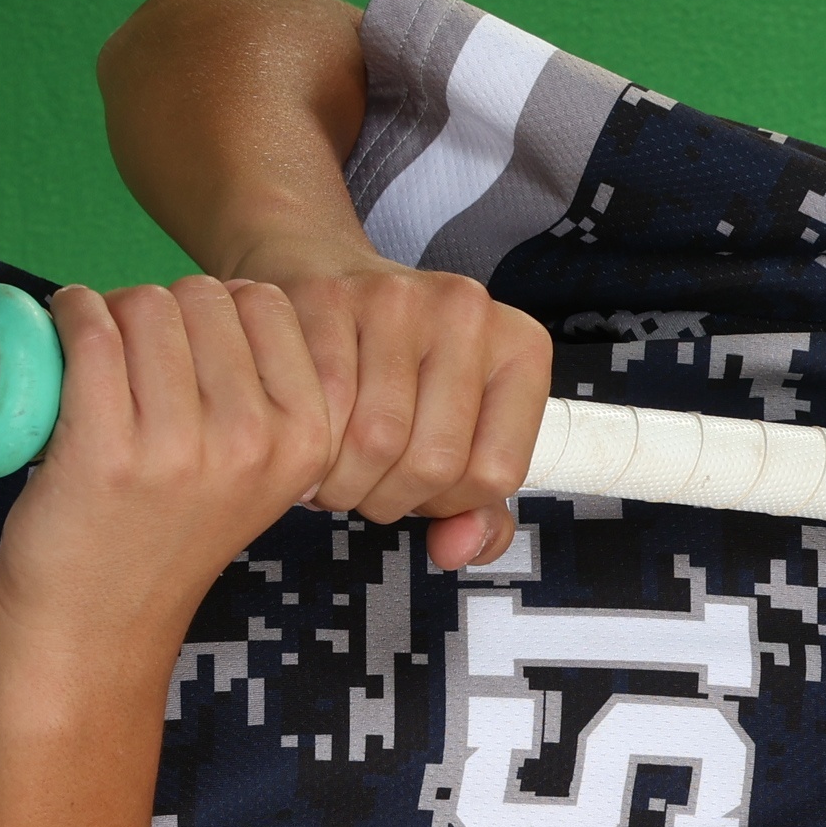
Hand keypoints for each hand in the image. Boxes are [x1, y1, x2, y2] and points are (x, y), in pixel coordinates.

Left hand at [0, 277, 331, 699]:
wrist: (96, 633)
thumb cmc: (161, 542)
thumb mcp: (252, 476)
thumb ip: (266, 401)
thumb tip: (229, 300)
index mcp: (306, 441)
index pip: (270, 304)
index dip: (218, 308)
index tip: (185, 345)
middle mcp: (254, 442)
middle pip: (205, 296)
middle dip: (161, 307)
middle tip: (131, 356)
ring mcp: (181, 449)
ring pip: (146, 304)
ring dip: (108, 309)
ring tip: (94, 356)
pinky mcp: (106, 452)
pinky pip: (90, 331)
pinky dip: (67, 313)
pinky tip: (61, 331)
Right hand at [237, 251, 552, 571]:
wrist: (324, 275)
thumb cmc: (398, 368)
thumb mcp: (456, 433)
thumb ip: (474, 508)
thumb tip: (459, 550)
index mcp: (520, 347)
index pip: (494, 473)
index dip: (446, 504)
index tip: (418, 488)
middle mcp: (469, 311)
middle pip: (433, 462)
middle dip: (386, 499)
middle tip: (363, 484)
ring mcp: (399, 298)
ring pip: (373, 443)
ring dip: (341, 481)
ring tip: (332, 466)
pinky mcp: (330, 298)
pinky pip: (320, 411)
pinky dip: (306, 447)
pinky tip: (305, 438)